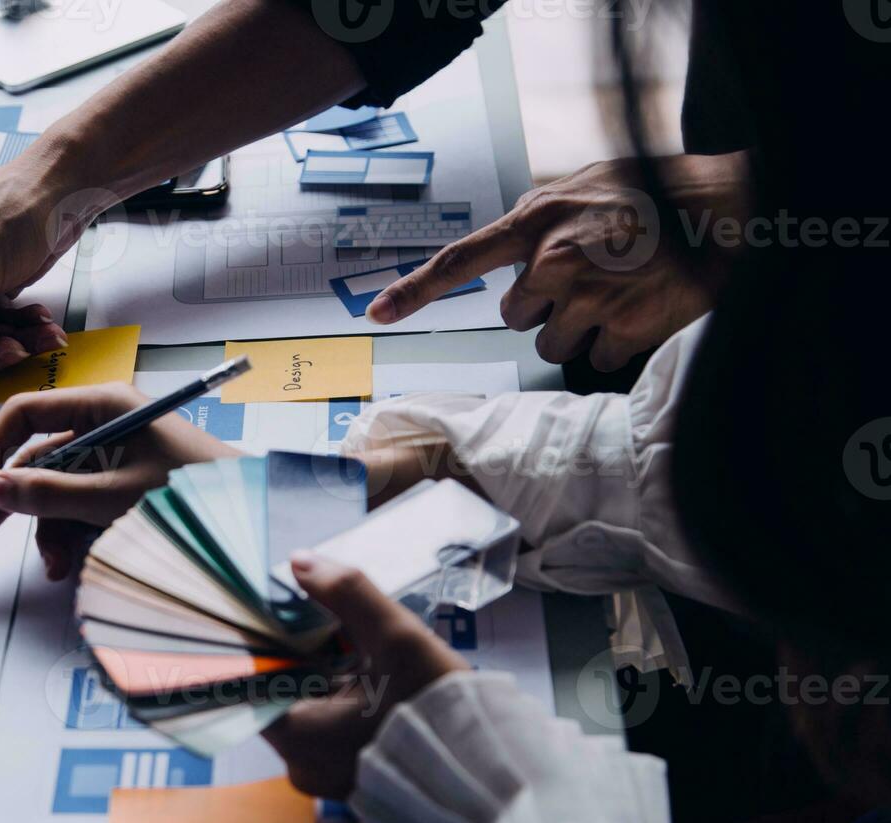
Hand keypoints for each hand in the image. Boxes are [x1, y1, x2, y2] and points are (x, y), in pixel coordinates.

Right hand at [0, 384, 238, 578]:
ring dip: (48, 529)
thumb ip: (49, 494)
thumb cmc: (194, 494)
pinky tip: (75, 562)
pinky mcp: (126, 485)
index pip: (24, 414)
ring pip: (58, 490)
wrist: (254, 519)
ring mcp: (116, 455)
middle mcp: (106, 423)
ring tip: (56, 567)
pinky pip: (83, 505)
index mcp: (104, 405)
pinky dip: (75, 534)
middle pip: (36, 457)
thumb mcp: (114, 497)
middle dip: (6, 501)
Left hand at [264, 553, 466, 799]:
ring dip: (325, 681)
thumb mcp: (398, 639)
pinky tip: (370, 684)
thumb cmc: (443, 711)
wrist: (493, 774)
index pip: (251, 683)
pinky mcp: (351, 780)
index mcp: (299, 737)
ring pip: (307, 712)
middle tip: (331, 633)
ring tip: (355, 656)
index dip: (265, 647)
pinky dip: (343, 706)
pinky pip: (330, 734)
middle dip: (302, 660)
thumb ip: (347, 594)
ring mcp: (326, 778)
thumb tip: (301, 560)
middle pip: (279, 695)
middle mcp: (302, 766)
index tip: (281, 620)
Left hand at [366, 152, 748, 370]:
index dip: (414, 291)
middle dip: (543, 307)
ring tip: (616, 293)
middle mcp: (552, 262)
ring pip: (552, 344)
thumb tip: (514, 250)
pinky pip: (596, 357)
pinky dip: (614, 344)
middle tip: (586, 281)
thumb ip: (541, 217)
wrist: (725, 208)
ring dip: (577, 328)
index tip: (377, 314)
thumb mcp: (583, 185)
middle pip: (516, 316)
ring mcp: (587, 299)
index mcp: (536, 223)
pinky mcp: (622, 328)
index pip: (459, 261)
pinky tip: (638, 311)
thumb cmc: (653, 192)